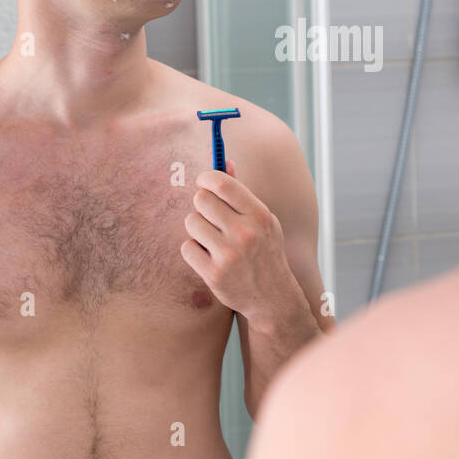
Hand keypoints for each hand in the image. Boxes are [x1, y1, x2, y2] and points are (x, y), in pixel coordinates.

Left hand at [180, 160, 298, 323]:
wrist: (272, 297)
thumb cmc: (264, 251)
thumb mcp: (262, 220)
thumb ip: (241, 192)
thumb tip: (226, 161)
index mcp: (259, 215)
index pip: (222, 183)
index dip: (206, 178)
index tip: (203, 182)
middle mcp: (245, 233)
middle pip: (201, 199)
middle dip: (201, 204)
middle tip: (209, 215)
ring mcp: (229, 255)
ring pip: (191, 222)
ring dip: (196, 228)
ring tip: (211, 238)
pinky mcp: (213, 274)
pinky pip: (186, 247)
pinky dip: (193, 250)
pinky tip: (208, 257)